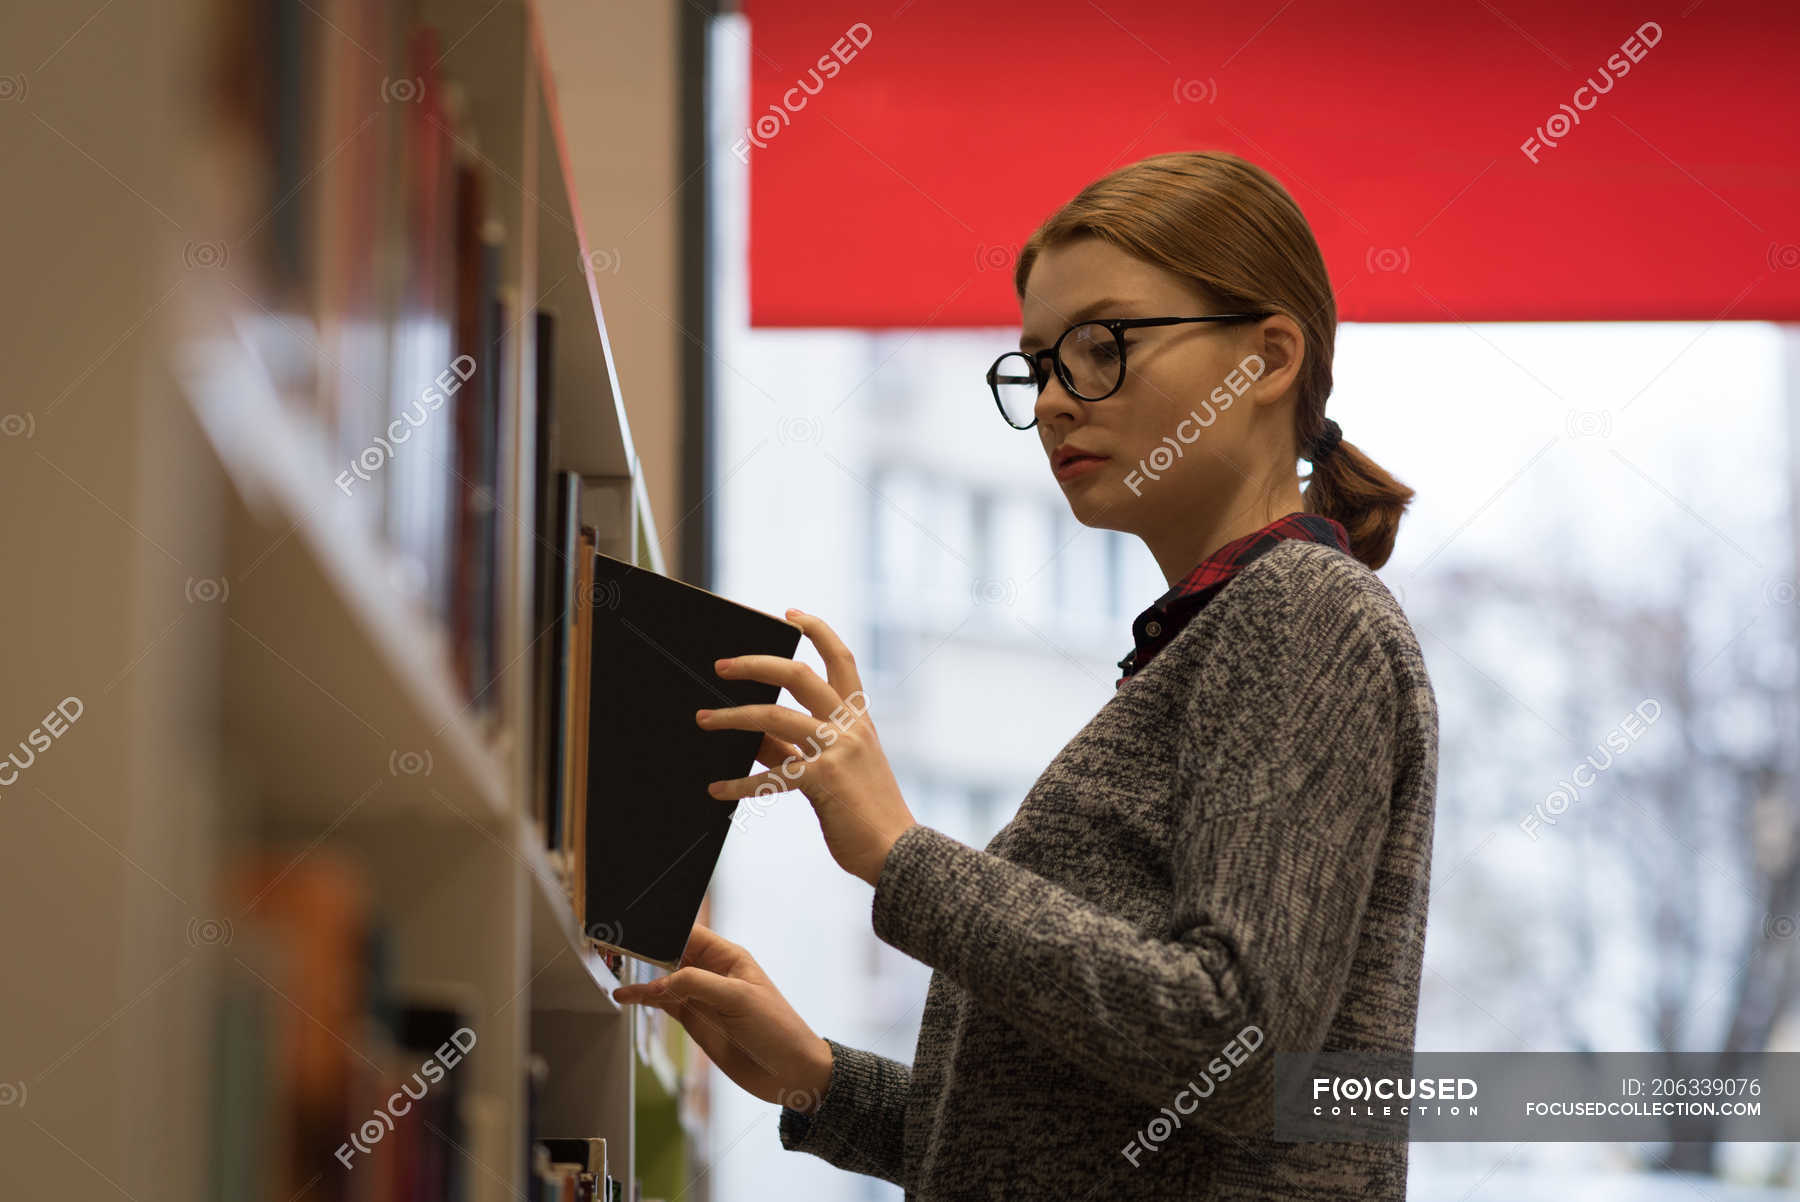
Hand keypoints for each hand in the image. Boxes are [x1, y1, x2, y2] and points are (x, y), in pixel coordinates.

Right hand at [612, 922, 834, 1113]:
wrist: (790, 1072)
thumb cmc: (777, 1029)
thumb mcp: (738, 1000)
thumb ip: (697, 985)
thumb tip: (659, 983)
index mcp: (728, 957)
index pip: (688, 932)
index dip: (662, 928)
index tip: (636, 928)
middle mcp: (712, 973)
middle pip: (671, 953)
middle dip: (646, 948)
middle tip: (616, 944)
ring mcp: (701, 997)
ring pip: (663, 978)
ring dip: (640, 975)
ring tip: (613, 968)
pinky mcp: (695, 1020)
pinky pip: (664, 1003)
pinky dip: (643, 999)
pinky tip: (626, 997)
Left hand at [698, 608, 916, 886]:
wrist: (897, 850)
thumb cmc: (865, 810)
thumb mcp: (837, 768)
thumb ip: (795, 746)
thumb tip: (751, 732)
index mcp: (858, 718)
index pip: (841, 659)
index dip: (817, 631)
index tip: (792, 614)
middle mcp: (850, 727)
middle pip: (798, 675)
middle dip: (754, 664)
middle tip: (721, 666)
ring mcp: (838, 751)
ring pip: (774, 718)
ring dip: (731, 717)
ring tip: (703, 719)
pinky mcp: (824, 782)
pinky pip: (771, 775)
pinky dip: (739, 783)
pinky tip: (718, 789)